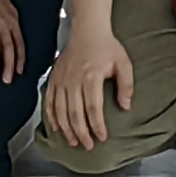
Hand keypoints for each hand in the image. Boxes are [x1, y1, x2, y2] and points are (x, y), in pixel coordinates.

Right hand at [41, 23, 134, 150]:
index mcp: (91, 76)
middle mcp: (73, 80)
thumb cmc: (107, 47)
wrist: (87, 30)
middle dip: (81, 132)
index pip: (93, 108)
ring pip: (60, 111)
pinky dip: (52, 117)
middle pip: (75, 113)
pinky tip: (57, 128)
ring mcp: (61, 80)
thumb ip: (126, 85)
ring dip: (66, 129)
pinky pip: (49, 102)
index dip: (97, 125)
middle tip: (88, 146)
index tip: (102, 137)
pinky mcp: (53, 79)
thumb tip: (125, 106)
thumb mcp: (123, 63)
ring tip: (73, 141)